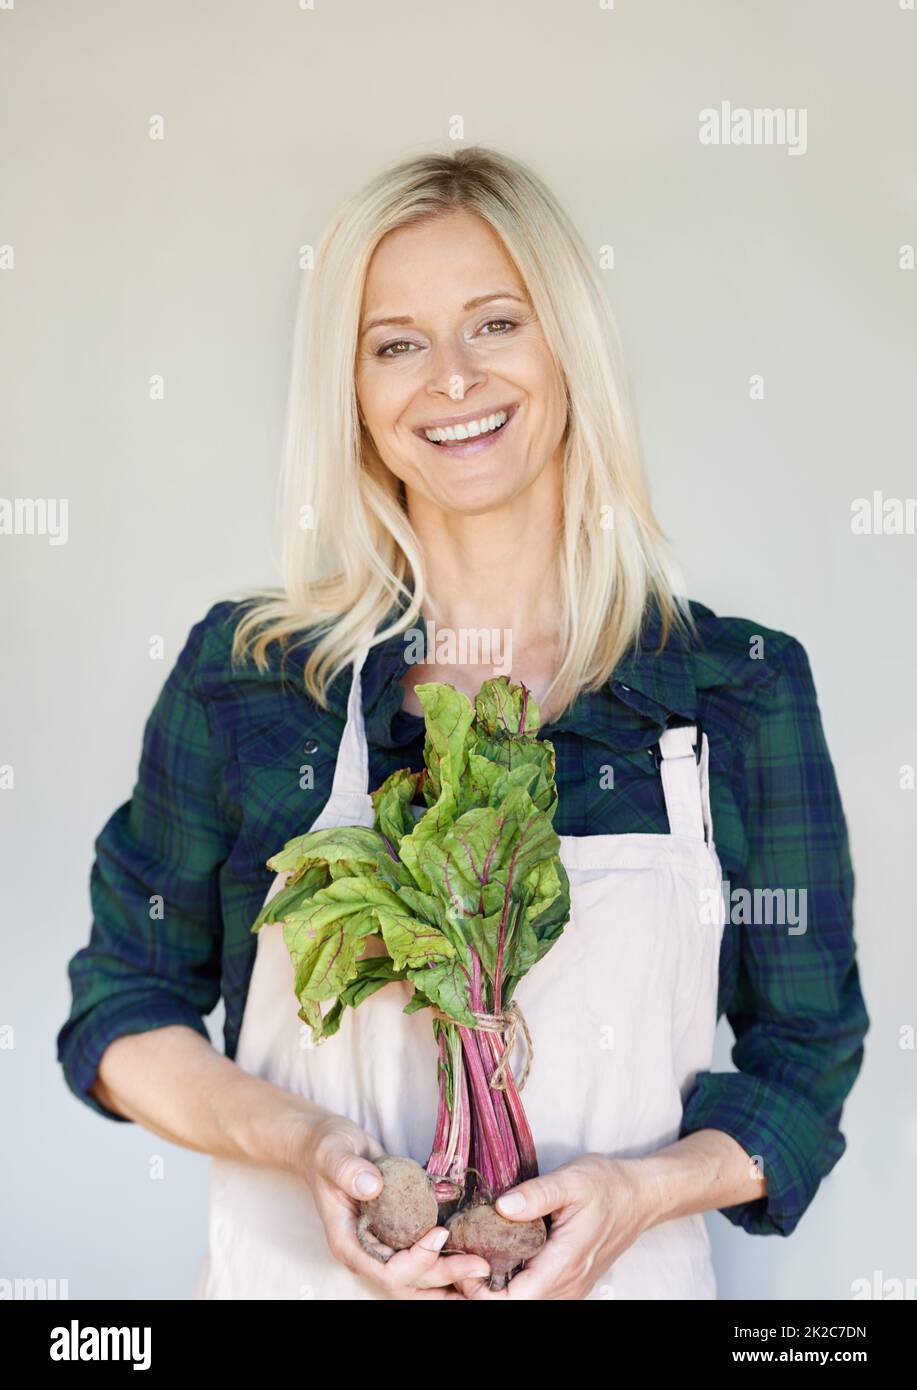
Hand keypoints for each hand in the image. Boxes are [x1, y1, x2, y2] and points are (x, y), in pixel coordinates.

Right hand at [298, 1115, 490, 1299]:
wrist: (328, 1147)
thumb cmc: (327, 1150)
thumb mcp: (334, 1154)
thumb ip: (348, 1170)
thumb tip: (372, 1186)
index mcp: (348, 1242)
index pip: (385, 1271)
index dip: (416, 1260)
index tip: (439, 1233)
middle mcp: (366, 1252)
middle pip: (407, 1283)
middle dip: (443, 1277)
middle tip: (480, 1266)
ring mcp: (381, 1246)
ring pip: (417, 1279)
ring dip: (448, 1278)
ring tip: (480, 1270)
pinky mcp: (395, 1235)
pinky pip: (421, 1259)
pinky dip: (444, 1261)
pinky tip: (469, 1255)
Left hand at [452, 1154, 650, 1299]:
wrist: (641, 1195)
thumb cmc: (607, 1185)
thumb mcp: (571, 1180)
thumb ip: (536, 1194)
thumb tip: (502, 1205)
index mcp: (563, 1264)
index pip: (514, 1299)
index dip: (482, 1291)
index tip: (464, 1264)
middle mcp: (567, 1284)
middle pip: (516, 1302)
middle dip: (483, 1288)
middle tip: (462, 1255)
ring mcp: (571, 1286)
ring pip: (526, 1299)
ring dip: (498, 1285)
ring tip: (476, 1254)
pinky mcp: (572, 1280)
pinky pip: (537, 1291)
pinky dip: (515, 1280)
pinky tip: (501, 1254)